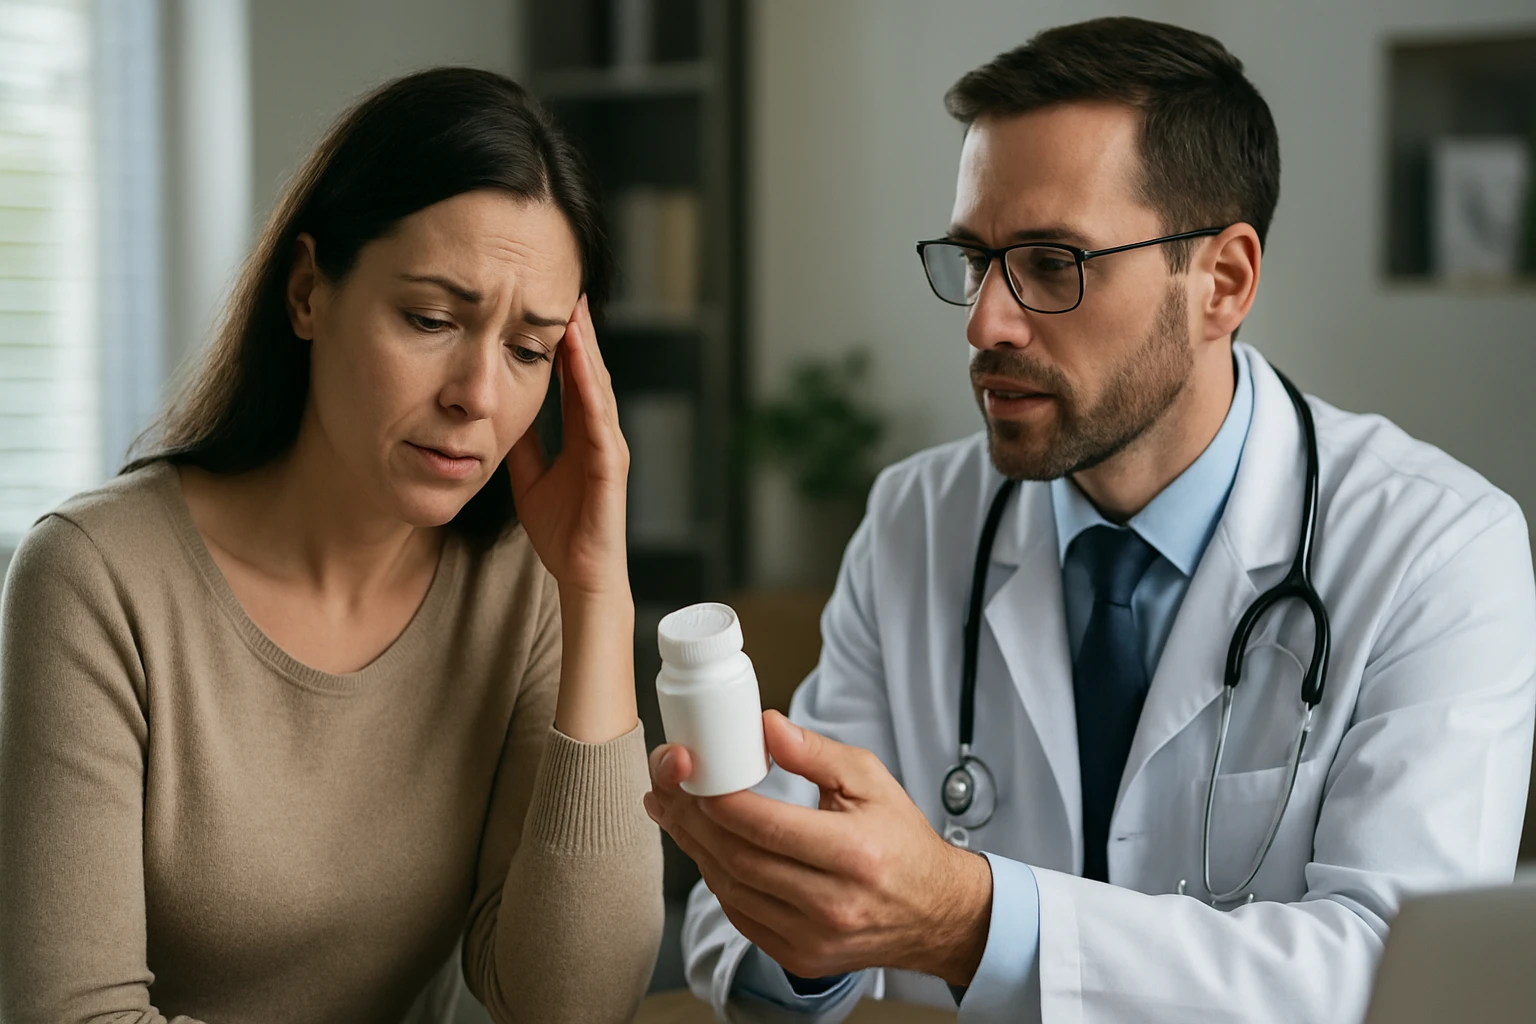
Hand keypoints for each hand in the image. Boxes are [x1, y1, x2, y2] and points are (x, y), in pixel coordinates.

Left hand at [506, 295, 628, 599]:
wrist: (581, 574)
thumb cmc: (562, 532)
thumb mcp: (529, 476)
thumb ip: (524, 443)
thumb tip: (501, 411)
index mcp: (583, 436)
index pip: (575, 379)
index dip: (566, 344)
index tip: (552, 307)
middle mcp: (601, 436)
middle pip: (592, 374)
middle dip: (582, 334)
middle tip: (572, 293)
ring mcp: (610, 450)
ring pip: (599, 390)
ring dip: (588, 353)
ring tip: (577, 316)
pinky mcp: (610, 469)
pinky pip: (600, 424)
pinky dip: (592, 393)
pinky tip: (583, 368)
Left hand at [644, 711, 993, 985]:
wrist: (934, 913)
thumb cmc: (901, 840)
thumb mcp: (870, 781)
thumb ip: (816, 753)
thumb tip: (766, 726)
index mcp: (854, 854)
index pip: (766, 826)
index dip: (719, 798)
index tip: (694, 771)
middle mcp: (833, 904)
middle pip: (738, 859)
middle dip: (693, 819)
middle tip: (668, 787)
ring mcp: (813, 938)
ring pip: (731, 890)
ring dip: (695, 848)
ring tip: (673, 812)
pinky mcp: (799, 958)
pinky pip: (740, 915)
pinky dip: (716, 879)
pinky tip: (705, 848)